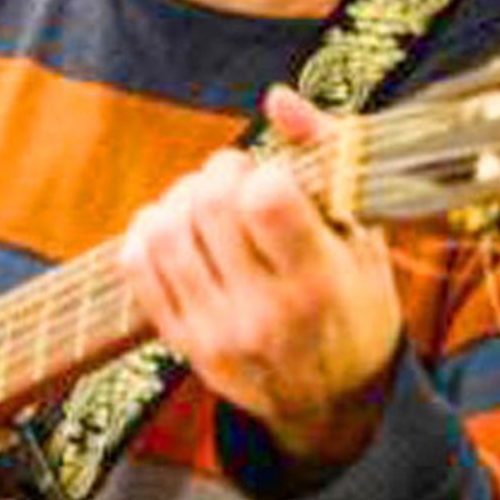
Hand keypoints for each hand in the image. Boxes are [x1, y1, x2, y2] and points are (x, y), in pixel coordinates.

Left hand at [118, 84, 402, 466]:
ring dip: (182, 197)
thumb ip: (326, 155)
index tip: (278, 181)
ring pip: (164, 230)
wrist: (331, 402)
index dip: (264, 172)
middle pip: (209, 205)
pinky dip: (150, 230)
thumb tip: (277, 97)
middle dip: (221, 172)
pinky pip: (135, 264)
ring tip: (210, 203)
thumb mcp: (364, 235)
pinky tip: (180, 230)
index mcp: (319, 286)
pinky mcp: (179, 343)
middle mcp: (263, 316)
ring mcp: (214, 334)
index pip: (263, 201)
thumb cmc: (354, 301)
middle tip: (240, 180)